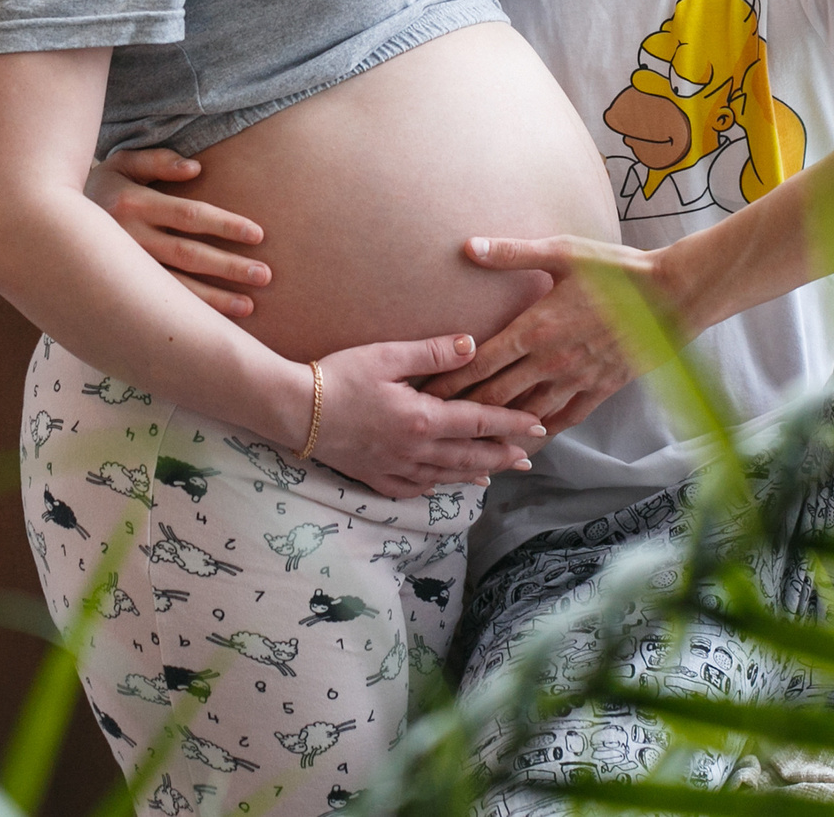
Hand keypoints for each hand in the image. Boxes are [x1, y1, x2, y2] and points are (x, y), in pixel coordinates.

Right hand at [86, 147, 270, 318]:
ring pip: (175, 287)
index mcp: (133, 203)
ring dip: (214, 299)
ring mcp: (123, 268)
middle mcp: (129, 238)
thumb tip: (196, 168)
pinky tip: (214, 323)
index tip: (258, 234)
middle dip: (229, 266)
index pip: (191, 215)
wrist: (47, 220)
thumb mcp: (123, 162)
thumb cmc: (101, 186)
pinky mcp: (120, 288)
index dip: (226, 225)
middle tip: (265, 274)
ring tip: (249, 305)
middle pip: (189, 254)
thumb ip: (158, 160)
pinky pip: (158, 303)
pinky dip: (189, 313)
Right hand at [305, 334, 549, 498]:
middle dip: (502, 457)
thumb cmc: (338, 376)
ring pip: (446, 476)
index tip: (539, 425)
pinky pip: (413, 489)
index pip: (480, 422)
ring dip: (475, 474)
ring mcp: (395, 467)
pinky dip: (435, 487)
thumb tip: (472, 345)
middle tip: (528, 459)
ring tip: (495, 474)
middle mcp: (415, 449)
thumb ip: (432, 352)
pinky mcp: (374, 476)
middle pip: (470, 456)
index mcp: (423, 418)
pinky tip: (443, 484)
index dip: (512, 424)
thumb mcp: (386, 355)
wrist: (294, 410)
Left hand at [419, 235, 670, 435]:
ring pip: (526, 415)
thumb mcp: (563, 252)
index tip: (422, 393)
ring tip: (471, 442)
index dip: (447, 381)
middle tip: (434, 425)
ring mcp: (576, 380)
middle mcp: (550, 361)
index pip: (478, 363)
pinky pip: (564, 419)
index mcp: (534, 327)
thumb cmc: (616, 269)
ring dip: (498, 428)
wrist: (673, 295)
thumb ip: (513, 253)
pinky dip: (543, 432)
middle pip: (494, 397)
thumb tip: (468, 246)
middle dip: (462, 412)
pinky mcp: (601, 389)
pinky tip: (527, 439)